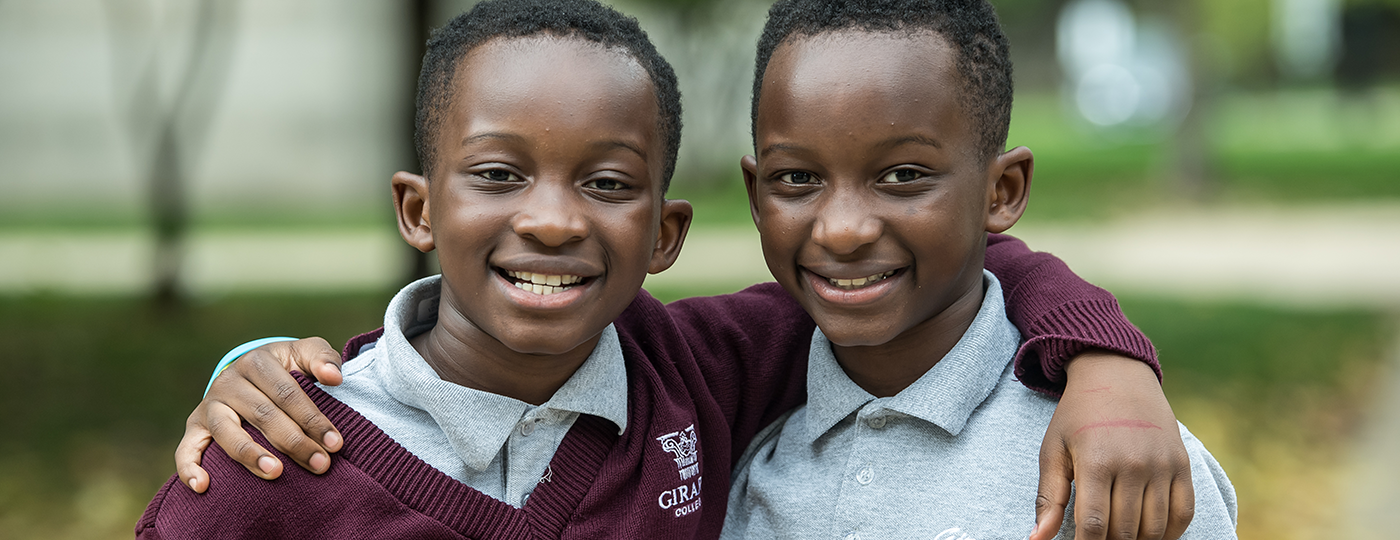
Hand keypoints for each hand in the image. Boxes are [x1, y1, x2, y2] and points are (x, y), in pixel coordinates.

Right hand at [175, 337, 345, 492]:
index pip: (287, 394)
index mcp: (257, 362)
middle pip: (263, 415)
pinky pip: (185, 450)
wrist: (252, 372)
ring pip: (227, 432)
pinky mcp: (194, 427)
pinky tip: (203, 487)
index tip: (336, 444)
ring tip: (276, 473)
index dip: (313, 419)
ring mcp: (209, 405)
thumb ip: (323, 359)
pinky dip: (189, 469)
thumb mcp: (305, 354)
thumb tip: (334, 378)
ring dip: (251, 455)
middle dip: (295, 442)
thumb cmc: (287, 367)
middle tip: (321, 465)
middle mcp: (229, 382)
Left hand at [1030, 351, 1193, 539]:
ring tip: (1119, 537)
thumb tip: (1038, 539)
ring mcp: (1162, 465)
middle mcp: (1133, 464)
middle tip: (1098, 539)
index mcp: (1095, 462)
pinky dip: (1168, 533)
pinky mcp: (1182, 464)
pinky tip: (1150, 534)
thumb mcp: (1053, 450)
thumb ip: (1048, 498)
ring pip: (1154, 528)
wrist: (1117, 375)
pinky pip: (1183, 513)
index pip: (1093, 525)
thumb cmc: (1078, 416)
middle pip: (1124, 531)